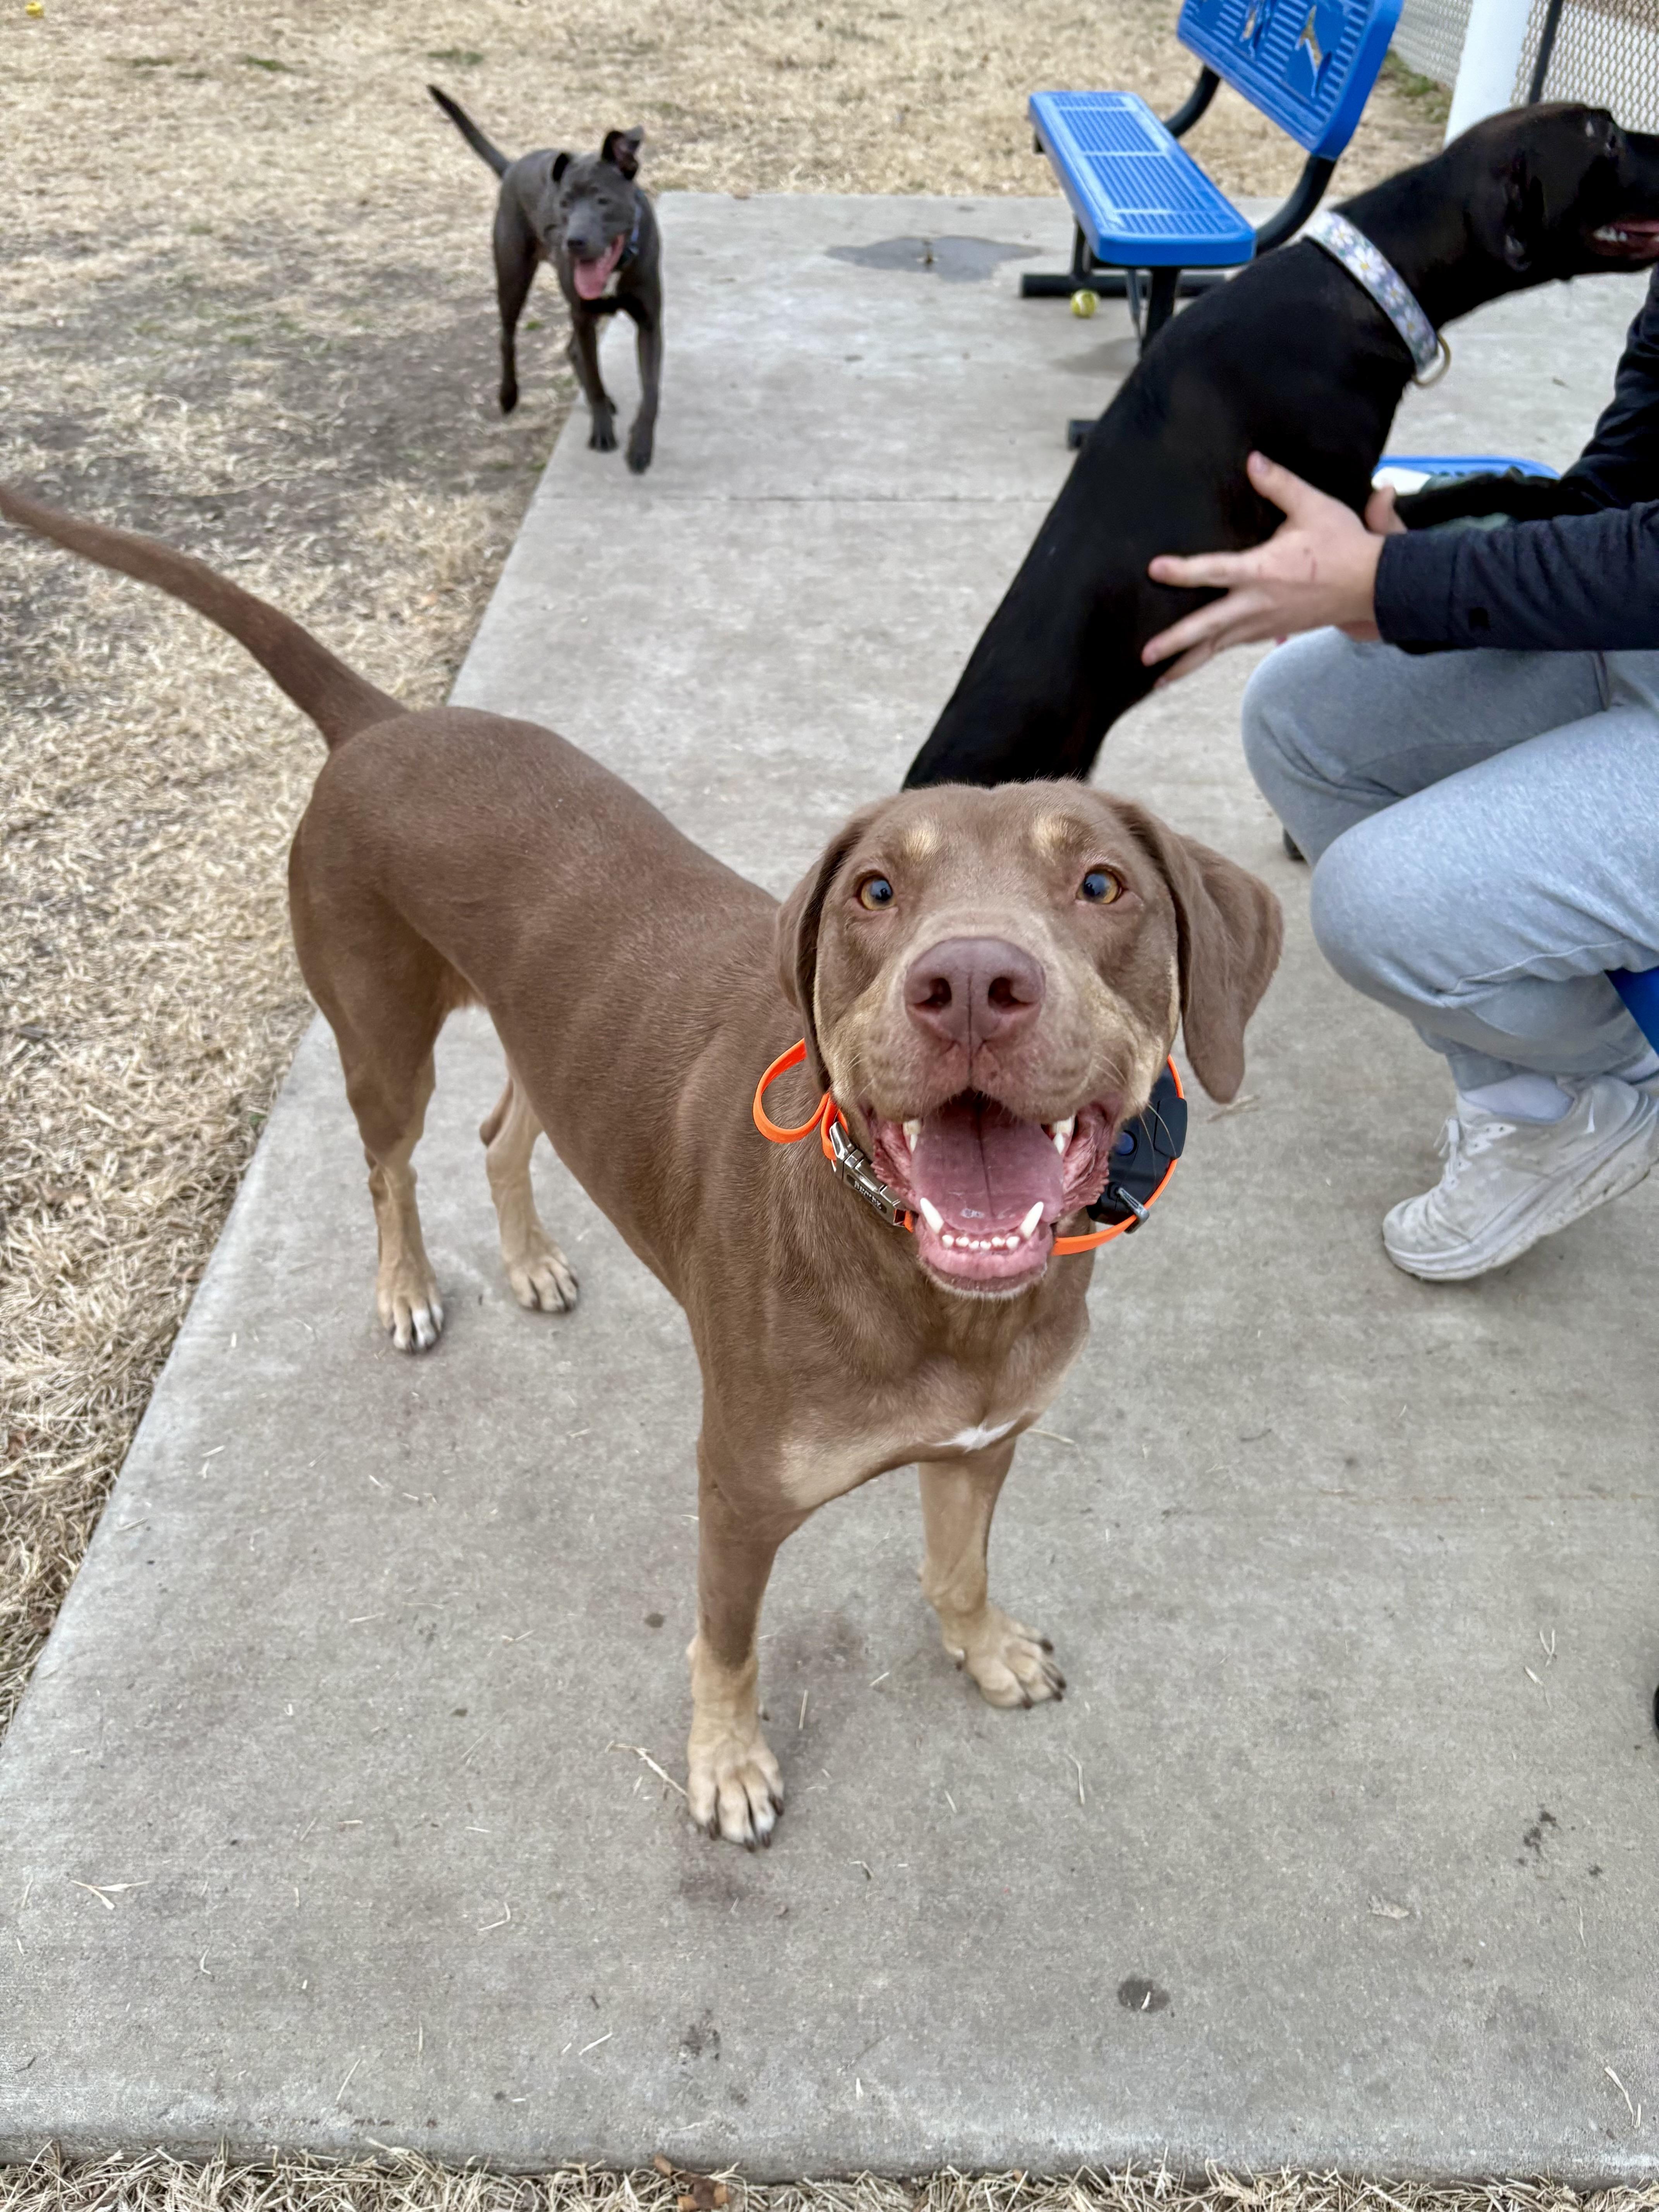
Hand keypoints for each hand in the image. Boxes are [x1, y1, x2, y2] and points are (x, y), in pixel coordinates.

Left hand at [1141, 452, 1405, 685]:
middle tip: (1144, 656)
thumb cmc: (1345, 545)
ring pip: (1218, 647)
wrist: (1373, 586)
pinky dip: (1211, 655)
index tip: (1155, 569)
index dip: (1183, 571)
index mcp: (1264, 572)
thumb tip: (1253, 461)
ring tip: (1157, 679)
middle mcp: (1259, 604)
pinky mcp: (1271, 632)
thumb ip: (1280, 485)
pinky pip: (1233, 646)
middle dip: (1175, 644)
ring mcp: (1264, 624)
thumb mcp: (1315, 507)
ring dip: (1187, 664)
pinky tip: (1191, 663)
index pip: (1215, 571)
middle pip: (1209, 628)